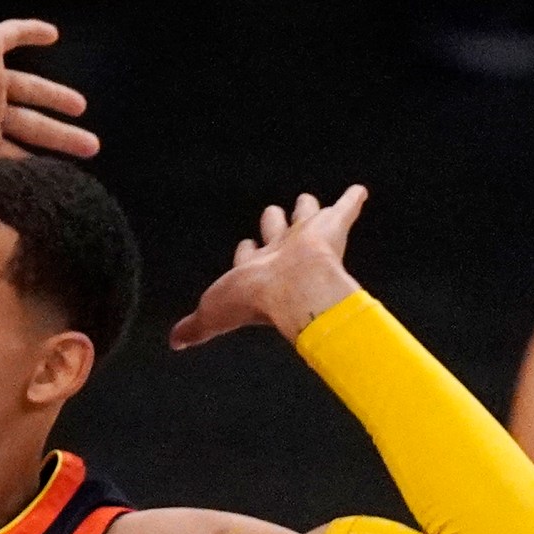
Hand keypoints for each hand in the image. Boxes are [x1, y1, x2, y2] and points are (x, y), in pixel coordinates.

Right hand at [0, 19, 97, 178]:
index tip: (63, 178)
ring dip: (54, 95)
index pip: (17, 155)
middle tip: (92, 148)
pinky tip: (52, 34)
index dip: (38, 166)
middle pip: (33, 125)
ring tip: (81, 106)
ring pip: (30, 87)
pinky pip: (15, 34)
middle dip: (61, 137)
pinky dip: (32, 32)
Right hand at [170, 186, 366, 348]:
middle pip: (275, 230)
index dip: (246, 252)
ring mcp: (304, 239)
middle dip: (274, 222)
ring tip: (310, 201)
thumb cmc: (253, 299)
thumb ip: (196, 328)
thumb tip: (174, 342)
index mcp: (252, 269)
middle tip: (274, 213)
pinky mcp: (329, 231)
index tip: (247, 245)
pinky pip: (344, 210)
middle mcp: (278, 251)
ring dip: (307, 209)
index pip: (247, 257)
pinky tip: (360, 192)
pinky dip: (352, 200)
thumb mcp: (216, 316)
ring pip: (305, 217)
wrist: (290, 287)